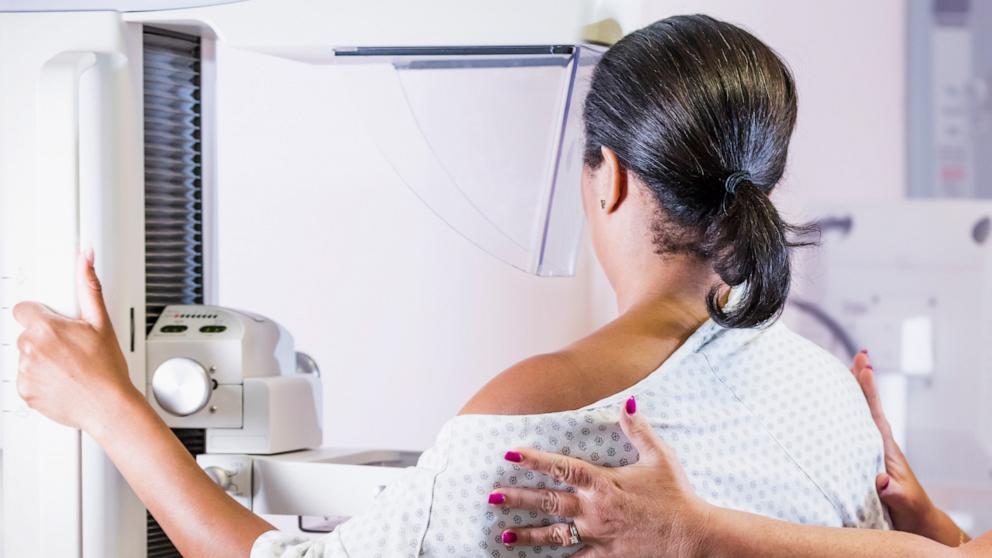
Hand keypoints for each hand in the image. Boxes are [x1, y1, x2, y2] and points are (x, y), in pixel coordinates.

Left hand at [13, 250, 138, 431]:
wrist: (108, 406)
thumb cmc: (107, 368)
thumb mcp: (102, 323)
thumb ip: (89, 287)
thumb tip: (84, 259)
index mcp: (46, 328)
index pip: (23, 310)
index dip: (39, 315)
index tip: (52, 323)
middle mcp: (31, 348)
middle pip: (26, 334)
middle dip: (44, 338)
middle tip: (69, 348)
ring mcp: (25, 371)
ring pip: (26, 357)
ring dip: (41, 359)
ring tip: (68, 367)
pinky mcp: (25, 391)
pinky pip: (26, 379)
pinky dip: (39, 380)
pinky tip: (61, 380)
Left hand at [492, 398, 710, 557]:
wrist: (692, 536)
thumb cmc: (676, 495)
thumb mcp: (659, 457)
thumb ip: (638, 430)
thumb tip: (627, 403)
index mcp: (603, 482)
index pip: (561, 468)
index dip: (534, 459)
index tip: (510, 453)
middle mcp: (595, 509)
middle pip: (548, 501)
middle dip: (518, 498)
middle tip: (492, 496)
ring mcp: (598, 534)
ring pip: (555, 534)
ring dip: (528, 533)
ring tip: (504, 533)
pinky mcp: (606, 555)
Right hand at [850, 352, 967, 545]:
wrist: (915, 523)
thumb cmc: (910, 512)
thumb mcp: (903, 503)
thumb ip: (894, 492)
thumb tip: (883, 480)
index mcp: (887, 449)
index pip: (876, 414)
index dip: (870, 390)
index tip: (866, 366)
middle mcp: (879, 445)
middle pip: (868, 407)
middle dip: (863, 382)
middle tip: (860, 355)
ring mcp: (871, 451)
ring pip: (859, 416)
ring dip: (853, 394)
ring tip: (844, 370)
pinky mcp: (863, 459)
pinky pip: (850, 431)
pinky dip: (843, 415)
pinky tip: (832, 409)